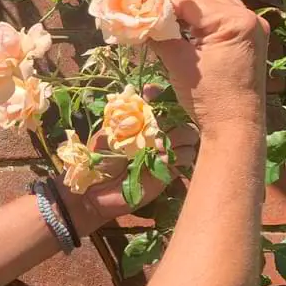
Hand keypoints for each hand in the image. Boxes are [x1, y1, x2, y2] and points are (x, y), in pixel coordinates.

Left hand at [54, 85, 199, 234]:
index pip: (159, 102)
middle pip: (180, 117)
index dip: (160, 95)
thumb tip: (141, 98)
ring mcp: (165, 151)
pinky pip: (188, 157)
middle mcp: (156, 133)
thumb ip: (124, 119)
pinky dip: (181, 155)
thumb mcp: (107, 135)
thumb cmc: (98, 160)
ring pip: (189, 135)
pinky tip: (164, 159)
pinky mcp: (169, 170)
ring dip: (179, 137)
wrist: (96, 192)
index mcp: (141, 122)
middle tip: (156, 130)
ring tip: (159, 147)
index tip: (151, 93)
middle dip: (172, 119)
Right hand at [149, 0, 269, 136]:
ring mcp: (255, 29)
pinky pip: (226, 20)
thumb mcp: (178, 63)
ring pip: (216, 6)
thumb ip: (160, 36)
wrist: (234, 127)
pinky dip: (207, 24)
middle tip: (157, 23)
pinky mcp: (252, 41)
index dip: (165, 7)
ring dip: (193, 14)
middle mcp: (250, 18)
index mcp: (235, 21)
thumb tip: (141, 21)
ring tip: (173, 29)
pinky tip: (191, 36)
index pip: (190, 1)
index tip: (145, 16)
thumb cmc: (208, 96)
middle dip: (178, 9)